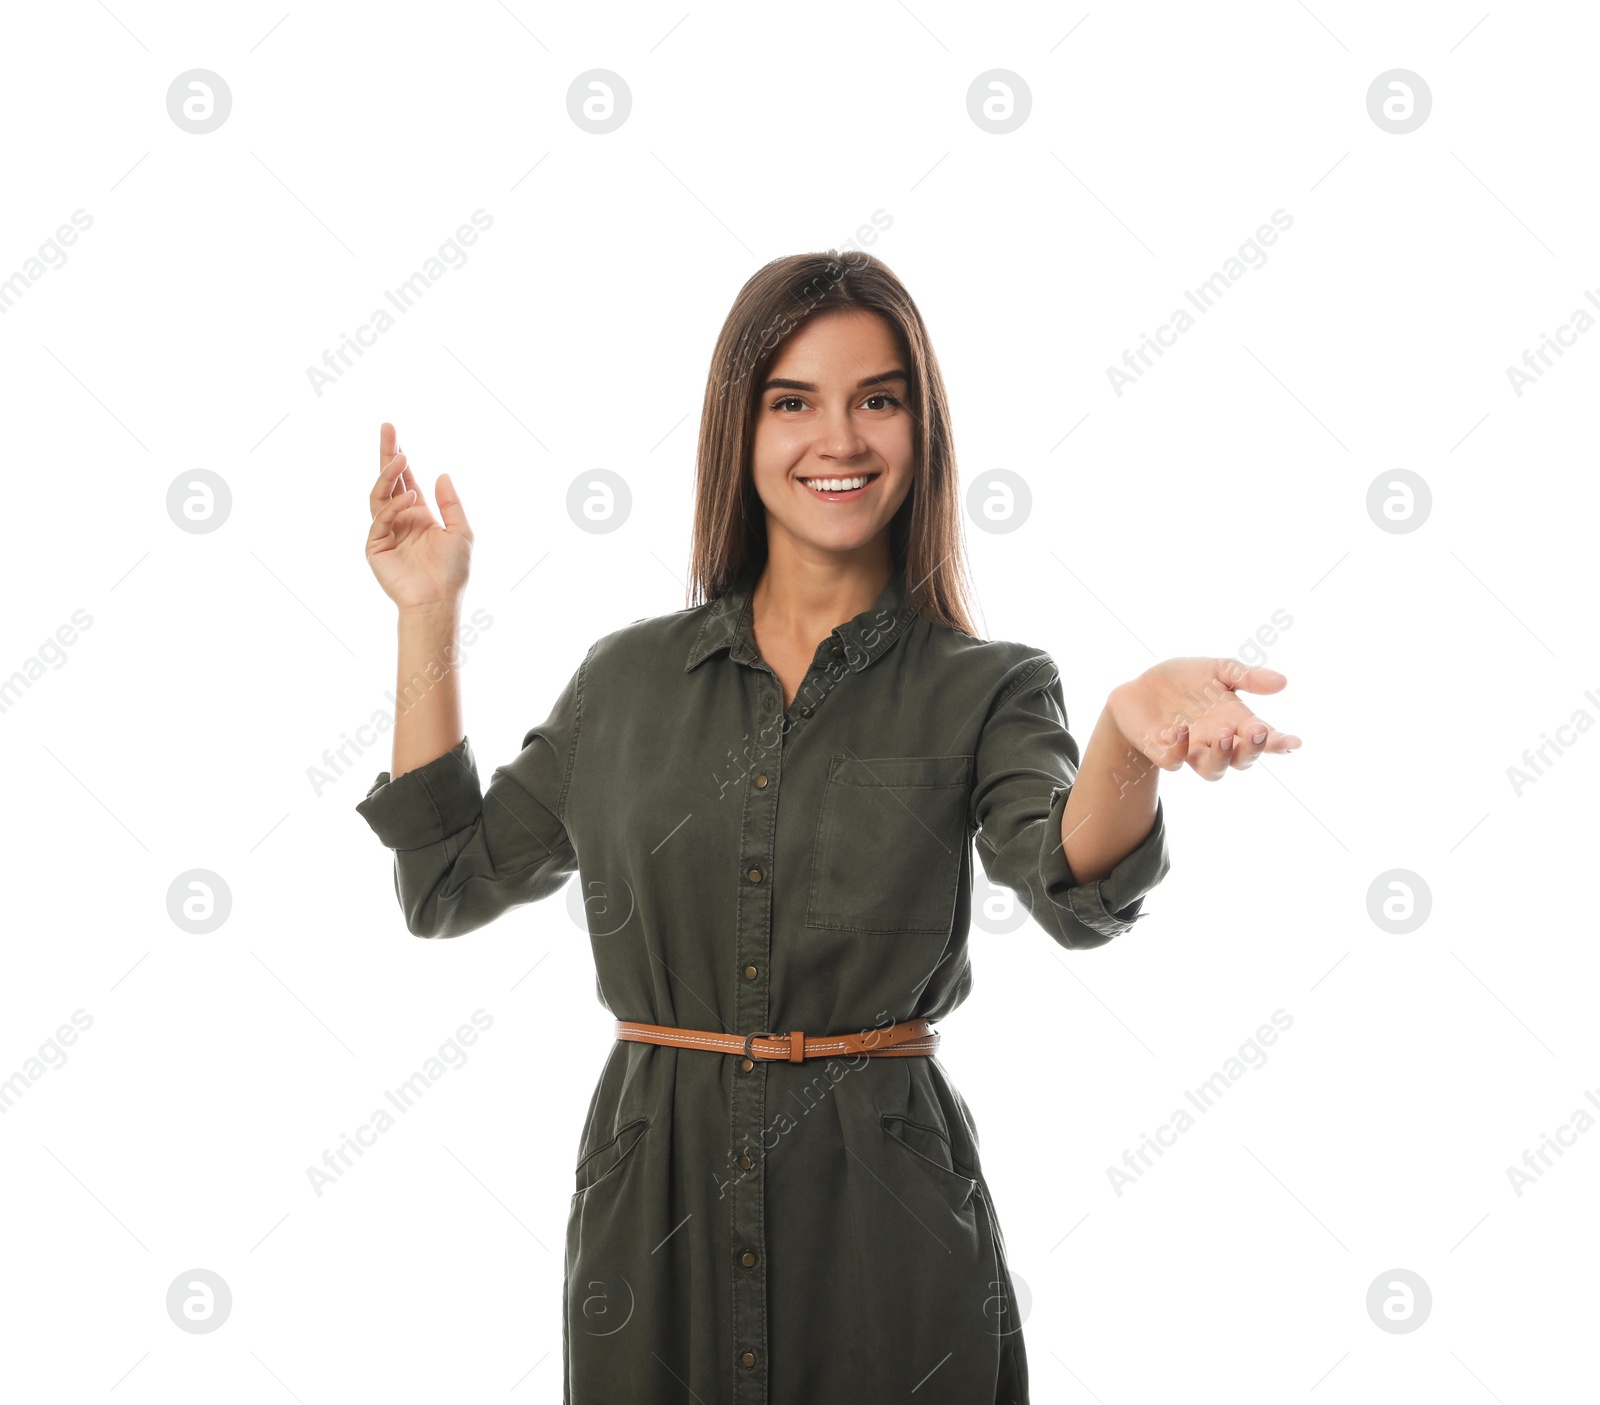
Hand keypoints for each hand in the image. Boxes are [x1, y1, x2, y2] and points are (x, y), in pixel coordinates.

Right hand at [364, 421, 473, 611]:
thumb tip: (442, 473)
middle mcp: (400, 520)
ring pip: (380, 495)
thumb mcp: (460, 531)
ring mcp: (385, 532)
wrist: (439, 600)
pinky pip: (380, 519)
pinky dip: (393, 506)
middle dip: (387, 454)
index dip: (400, 457)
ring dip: (389, 475)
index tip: (394, 433)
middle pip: (389, 480)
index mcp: (418, 515)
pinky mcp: (375, 546)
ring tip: (400, 457)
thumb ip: (450, 503)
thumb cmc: (452, 571)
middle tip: (387, 428)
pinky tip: (409, 497)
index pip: (405, 480)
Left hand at [1107, 657, 1301, 781]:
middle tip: (1257, 731)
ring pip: (1213, 771)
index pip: (1263, 738)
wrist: (1140, 687)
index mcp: (1235, 721)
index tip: (1295, 742)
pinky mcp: (1162, 751)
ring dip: (1220, 756)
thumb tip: (1283, 682)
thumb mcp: (1217, 670)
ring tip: (1223, 734)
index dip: (1280, 743)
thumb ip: (1246, 676)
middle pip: (1241, 760)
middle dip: (1252, 750)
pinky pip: (1174, 761)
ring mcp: (1190, 750)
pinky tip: (1179, 729)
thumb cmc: (1184, 681)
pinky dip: (1178, 749)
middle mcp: (1216, 741)